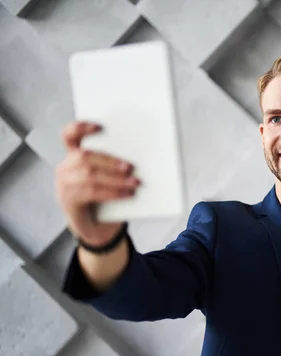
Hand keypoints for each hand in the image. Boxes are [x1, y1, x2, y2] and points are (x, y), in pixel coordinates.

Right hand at [54, 121, 140, 245]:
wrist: (96, 226)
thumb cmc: (105, 197)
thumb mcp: (108, 177)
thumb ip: (115, 165)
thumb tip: (138, 156)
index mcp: (73, 155)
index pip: (69, 135)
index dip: (81, 127)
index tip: (99, 126)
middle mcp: (65, 168)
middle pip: (84, 156)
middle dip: (109, 160)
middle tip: (130, 166)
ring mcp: (64, 184)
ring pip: (90, 175)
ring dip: (116, 179)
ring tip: (135, 182)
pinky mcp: (69, 201)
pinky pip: (91, 193)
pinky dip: (113, 193)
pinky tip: (128, 194)